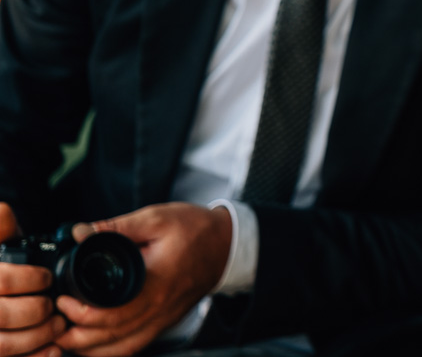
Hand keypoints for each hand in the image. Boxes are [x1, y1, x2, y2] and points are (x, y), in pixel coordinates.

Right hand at [0, 203, 66, 356]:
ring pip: (2, 345)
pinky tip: (52, 349)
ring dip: (36, 337)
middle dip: (35, 311)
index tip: (44, 277)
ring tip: (57, 326)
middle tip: (53, 306)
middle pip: (1, 315)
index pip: (1, 281)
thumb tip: (4, 212)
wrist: (2, 299)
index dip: (27, 279)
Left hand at [54, 203, 230, 356]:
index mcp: (154, 284)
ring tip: (65, 334)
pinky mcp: (164, 323)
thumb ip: (116, 227)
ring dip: (88, 348)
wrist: (227, 244)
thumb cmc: (196, 230)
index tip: (62, 298)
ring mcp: (162, 320)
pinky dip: (108, 351)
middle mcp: (158, 309)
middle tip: (53, 321)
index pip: (111, 314)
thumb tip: (80, 232)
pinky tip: (91, 342)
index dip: (79, 313)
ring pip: (118, 349)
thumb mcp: (157, 219)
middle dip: (74, 335)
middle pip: (109, 339)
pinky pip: (132, 347)